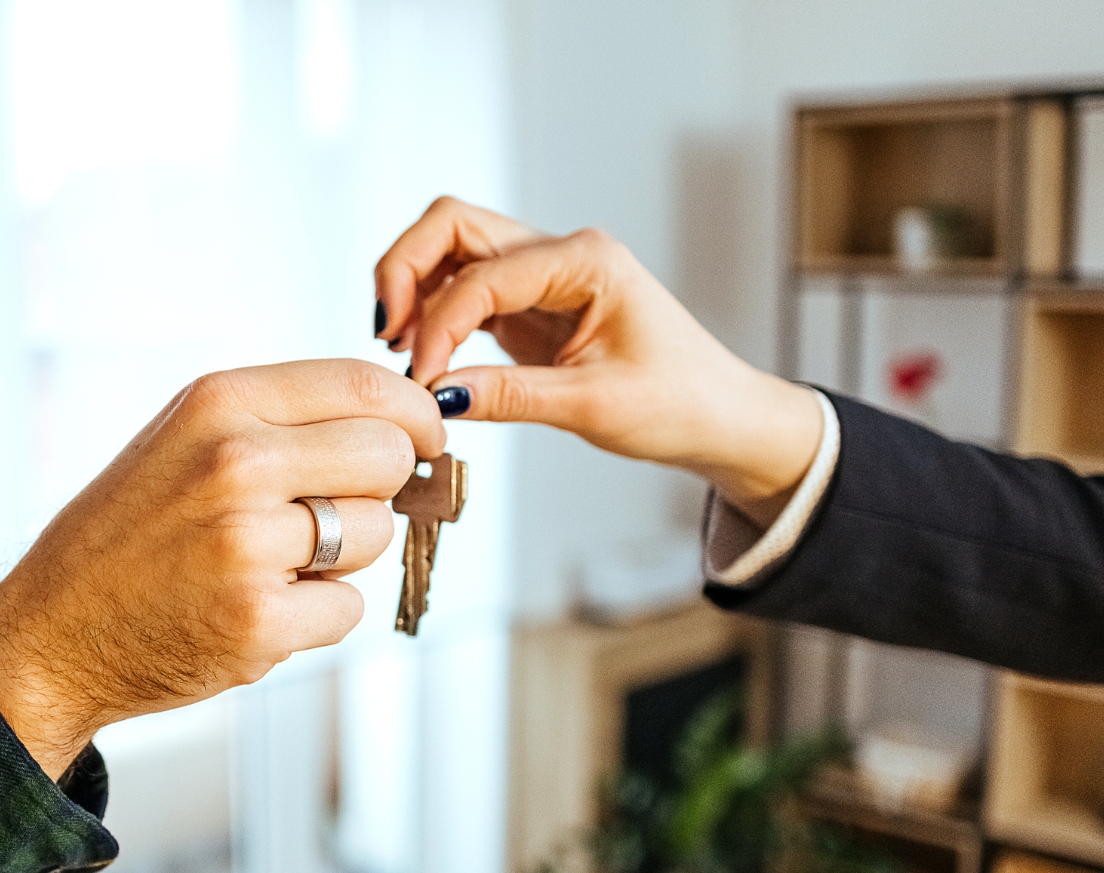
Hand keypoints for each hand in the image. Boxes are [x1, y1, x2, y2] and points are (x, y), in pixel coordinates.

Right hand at [0, 360, 444, 778]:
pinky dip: (319, 617)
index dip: (415, 413)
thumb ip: (284, 418)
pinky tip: (261, 610)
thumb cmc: (134, 531)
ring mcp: (246, 544)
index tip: (423, 436)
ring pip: (375, 534)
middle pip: (388, 456)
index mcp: (219, 402)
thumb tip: (402, 420)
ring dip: (343, 558)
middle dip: (380, 487)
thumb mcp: (188, 437)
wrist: (54, 630)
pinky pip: (349, 608)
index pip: (365, 383)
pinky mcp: (258, 622)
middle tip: (332, 511)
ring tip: (274, 566)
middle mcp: (234, 462)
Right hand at [375, 196, 820, 526]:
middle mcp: (561, 253)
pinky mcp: (530, 304)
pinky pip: (464, 288)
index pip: (483, 275)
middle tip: (384, 333)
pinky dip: (433, 312)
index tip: (423, 382)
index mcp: (586, 261)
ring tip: (397, 347)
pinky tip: (422, 353)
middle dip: (404, 269)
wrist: (719, 417)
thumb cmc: (679, 402)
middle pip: (451, 224)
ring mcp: (543, 274)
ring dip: (413, 287)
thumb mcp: (593, 406)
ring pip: (451, 248)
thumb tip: (435, 395)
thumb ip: (509, 396)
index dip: (439, 325)